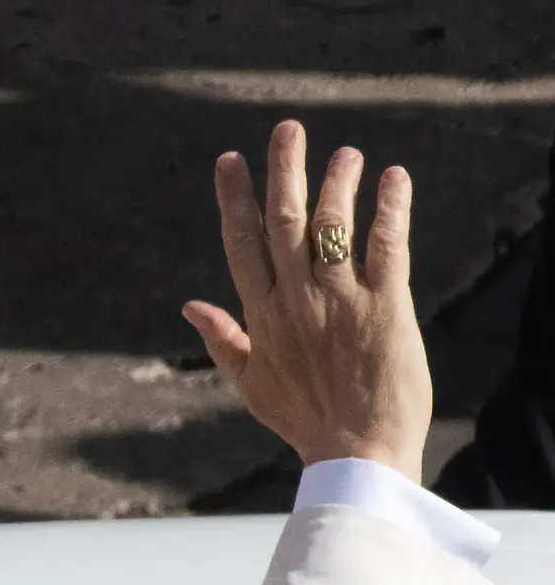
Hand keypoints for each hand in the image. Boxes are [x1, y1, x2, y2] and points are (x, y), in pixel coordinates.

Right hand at [182, 120, 431, 482]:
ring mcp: (341, 301)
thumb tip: (190, 306)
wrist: (356, 455)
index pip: (241, 245)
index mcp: (262, 317)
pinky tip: (395, 179)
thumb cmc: (305, 423)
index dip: (234, 199)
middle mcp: (297, 301)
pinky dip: (391, 208)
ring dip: (338, 181)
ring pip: (332, 224)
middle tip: (288, 129)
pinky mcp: (385, 306)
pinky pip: (386, 245)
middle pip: (284, 221)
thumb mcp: (251, 385)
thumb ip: (224, 340)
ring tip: (346, 156)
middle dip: (284, 170)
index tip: (231, 160)